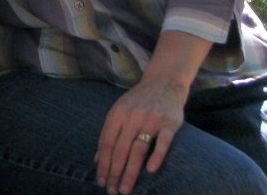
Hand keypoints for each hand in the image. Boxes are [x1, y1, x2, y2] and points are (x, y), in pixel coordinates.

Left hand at [94, 77, 184, 194]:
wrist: (164, 82)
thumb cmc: (138, 101)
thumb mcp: (119, 111)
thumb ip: (108, 134)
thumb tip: (96, 160)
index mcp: (117, 113)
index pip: (106, 143)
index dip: (103, 164)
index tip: (101, 182)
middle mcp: (132, 116)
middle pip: (120, 149)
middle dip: (114, 172)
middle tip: (112, 192)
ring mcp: (151, 119)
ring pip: (138, 149)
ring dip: (130, 171)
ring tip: (125, 189)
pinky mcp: (170, 123)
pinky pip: (163, 142)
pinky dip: (157, 156)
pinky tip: (150, 171)